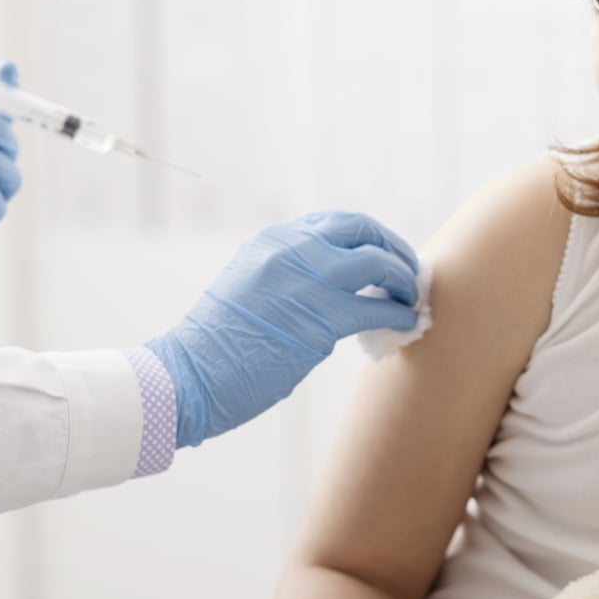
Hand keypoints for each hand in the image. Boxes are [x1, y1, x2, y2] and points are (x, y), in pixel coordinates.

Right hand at [145, 211, 420, 447]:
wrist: (187, 376)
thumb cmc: (214, 347)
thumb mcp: (246, 287)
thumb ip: (285, 275)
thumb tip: (329, 286)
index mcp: (271, 240)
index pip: (336, 222)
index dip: (368, 237)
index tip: (382, 256)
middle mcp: (291, 250)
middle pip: (363, 229)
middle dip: (394, 249)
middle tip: (408, 272)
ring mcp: (306, 281)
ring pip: (377, 262)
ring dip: (403, 280)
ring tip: (411, 299)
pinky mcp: (319, 321)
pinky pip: (376, 308)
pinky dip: (398, 314)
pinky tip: (405, 324)